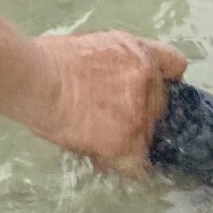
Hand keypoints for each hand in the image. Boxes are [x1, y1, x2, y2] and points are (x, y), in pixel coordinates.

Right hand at [25, 29, 186, 170]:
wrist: (38, 78)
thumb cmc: (48, 60)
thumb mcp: (91, 46)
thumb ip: (112, 64)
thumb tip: (108, 81)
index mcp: (138, 53)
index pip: (174, 64)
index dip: (164, 80)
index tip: (152, 92)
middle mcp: (148, 80)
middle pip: (162, 107)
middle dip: (141, 115)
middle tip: (113, 122)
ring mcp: (141, 112)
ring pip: (149, 138)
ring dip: (129, 142)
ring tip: (99, 140)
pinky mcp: (129, 139)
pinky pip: (137, 164)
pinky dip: (122, 166)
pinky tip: (103, 160)